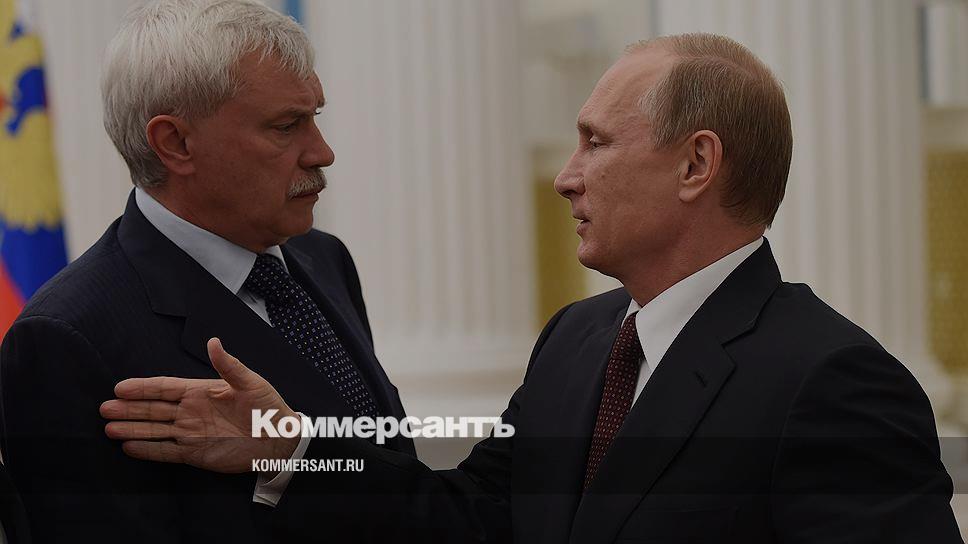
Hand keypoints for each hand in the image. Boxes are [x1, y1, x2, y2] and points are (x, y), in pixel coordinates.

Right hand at [100, 338, 299, 472]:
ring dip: (133, 428)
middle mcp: (192, 411)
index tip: (120, 387)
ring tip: (109, 428)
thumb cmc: (268, 408)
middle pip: (154, 409)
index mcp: (202, 391)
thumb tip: (213, 341)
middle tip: (104, 408)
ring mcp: (191, 432)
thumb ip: (228, 365)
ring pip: (155, 429)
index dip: (143, 388)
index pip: (166, 388)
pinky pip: (166, 451)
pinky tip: (129, 446)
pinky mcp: (195, 453)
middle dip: (130, 408)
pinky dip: (148, 449)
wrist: (279, 441)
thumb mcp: (251, 382)